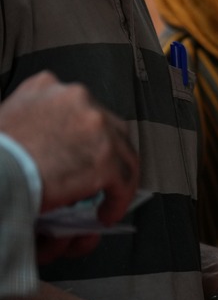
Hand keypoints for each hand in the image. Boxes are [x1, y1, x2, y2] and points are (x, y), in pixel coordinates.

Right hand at [0, 71, 137, 218]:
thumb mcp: (7, 116)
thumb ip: (35, 118)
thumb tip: (51, 139)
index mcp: (48, 86)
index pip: (81, 107)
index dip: (86, 134)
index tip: (83, 150)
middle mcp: (76, 98)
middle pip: (110, 126)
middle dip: (108, 153)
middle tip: (99, 175)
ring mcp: (95, 127)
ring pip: (122, 153)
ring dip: (117, 178)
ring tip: (106, 197)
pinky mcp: (105, 159)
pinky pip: (123, 182)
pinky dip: (118, 200)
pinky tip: (106, 213)